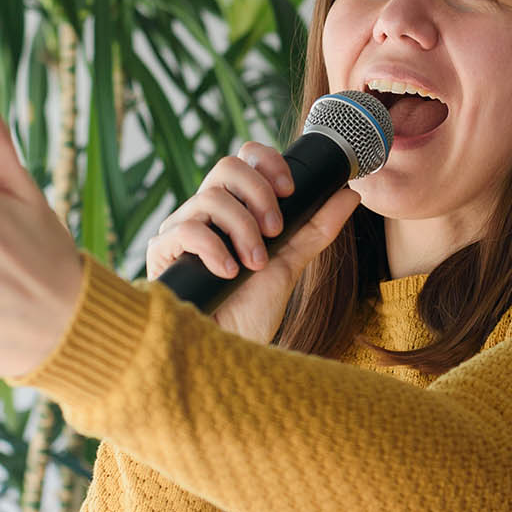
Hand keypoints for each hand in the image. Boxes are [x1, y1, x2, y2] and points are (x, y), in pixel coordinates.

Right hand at [148, 141, 360, 343]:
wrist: (226, 351)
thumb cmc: (250, 310)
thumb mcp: (291, 264)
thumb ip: (317, 228)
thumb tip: (349, 193)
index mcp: (234, 208)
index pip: (244, 160)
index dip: (267, 162)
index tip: (290, 190)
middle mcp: (205, 213)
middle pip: (226, 166)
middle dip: (259, 194)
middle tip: (275, 230)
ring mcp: (181, 229)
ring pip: (210, 197)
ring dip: (243, 230)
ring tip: (254, 264)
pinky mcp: (162, 252)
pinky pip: (186, 229)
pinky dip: (214, 248)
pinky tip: (228, 272)